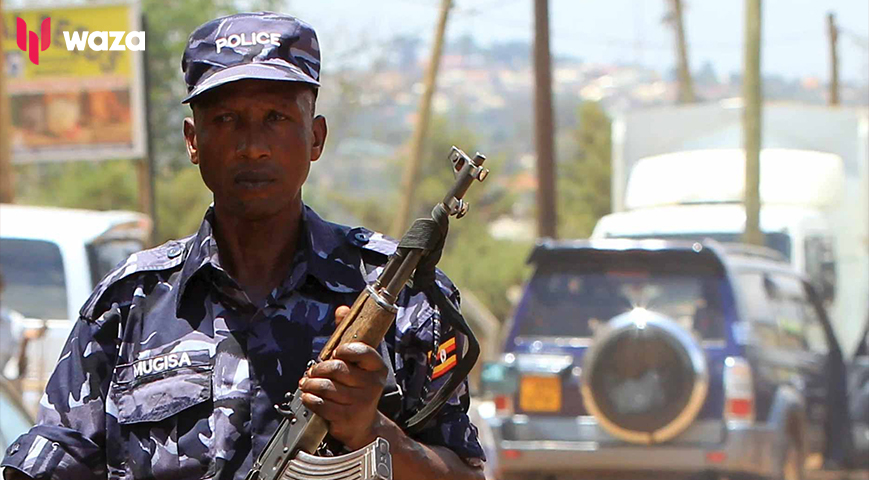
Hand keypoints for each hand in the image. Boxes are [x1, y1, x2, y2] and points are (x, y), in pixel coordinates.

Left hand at [299, 305, 388, 448]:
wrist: (363, 425)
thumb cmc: (357, 389)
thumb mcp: (358, 362)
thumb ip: (349, 335)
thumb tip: (342, 309)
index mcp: (377, 367)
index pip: (360, 350)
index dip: (343, 350)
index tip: (335, 352)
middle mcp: (372, 384)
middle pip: (337, 368)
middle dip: (319, 368)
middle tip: (313, 370)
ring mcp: (360, 402)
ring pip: (325, 386)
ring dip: (311, 384)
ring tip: (308, 383)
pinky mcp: (346, 417)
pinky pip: (320, 403)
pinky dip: (309, 398)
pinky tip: (309, 396)